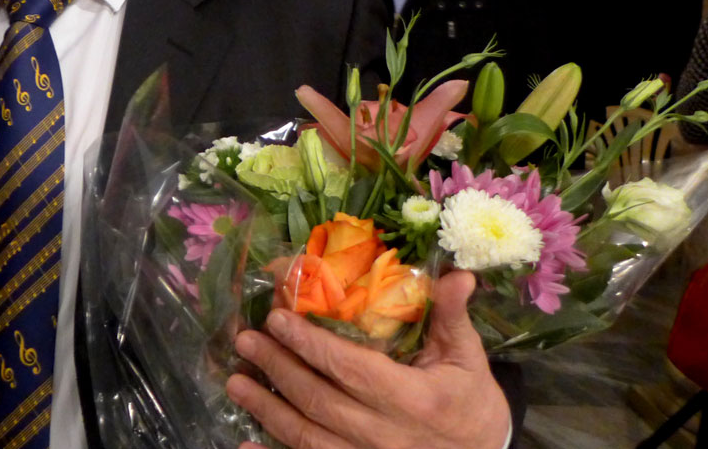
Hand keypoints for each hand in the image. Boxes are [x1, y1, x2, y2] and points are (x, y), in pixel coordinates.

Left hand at [227, 271, 509, 448]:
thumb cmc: (470, 403)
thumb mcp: (467, 358)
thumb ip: (451, 317)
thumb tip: (458, 275)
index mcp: (414, 400)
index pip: (352, 369)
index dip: (312, 345)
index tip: (278, 318)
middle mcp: (387, 437)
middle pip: (320, 401)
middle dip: (279, 368)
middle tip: (246, 341)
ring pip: (308, 438)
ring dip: (267, 410)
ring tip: (236, 382)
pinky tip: (247, 443)